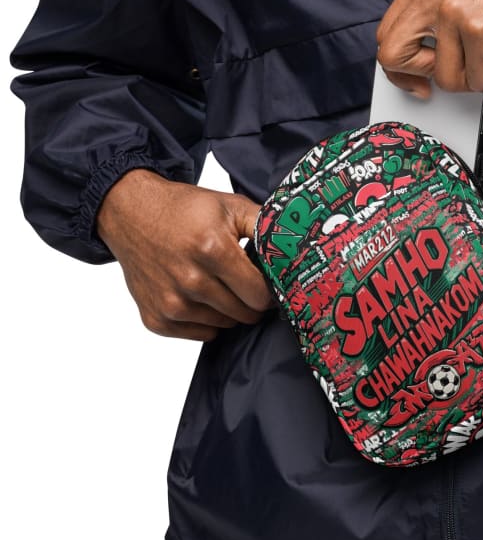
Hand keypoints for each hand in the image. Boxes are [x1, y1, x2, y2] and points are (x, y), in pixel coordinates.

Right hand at [96, 169, 274, 340]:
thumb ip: (265, 226)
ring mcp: (171, 303)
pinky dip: (205, 320)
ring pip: (225, 325)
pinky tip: (197, 294)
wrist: (129, 213)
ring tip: (216, 281)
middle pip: (245, 313)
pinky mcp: (156, 318)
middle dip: (250, 299)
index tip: (264, 280)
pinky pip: (200, 334)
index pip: (260, 294)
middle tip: (242, 280)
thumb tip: (296, 248)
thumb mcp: (230, 205)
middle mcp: (190, 281)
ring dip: (228, 309)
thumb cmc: (182, 210)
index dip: (268, 289)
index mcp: (212, 250)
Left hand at [376, 0, 482, 96]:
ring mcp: (456, 12)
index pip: (387, 35)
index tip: (417, 80)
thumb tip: (415, 58)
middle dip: (421, 77)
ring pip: (446, 79)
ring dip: (477, 75)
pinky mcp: (482, 33)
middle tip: (451, 76)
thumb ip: (434, 14)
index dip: (399, 68)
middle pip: (393, 57)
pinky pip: (480, 81)